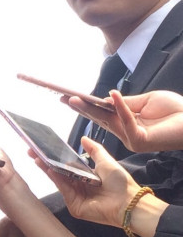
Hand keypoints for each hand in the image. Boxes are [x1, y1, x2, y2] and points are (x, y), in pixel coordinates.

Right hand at [36, 137, 137, 227]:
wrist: (129, 202)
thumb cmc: (122, 183)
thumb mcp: (106, 161)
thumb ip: (95, 150)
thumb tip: (83, 138)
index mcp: (87, 179)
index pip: (67, 167)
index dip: (56, 158)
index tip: (44, 149)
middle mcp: (80, 189)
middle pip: (60, 174)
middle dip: (46, 162)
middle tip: (33, 151)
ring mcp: (76, 198)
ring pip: (59, 181)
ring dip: (48, 168)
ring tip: (37, 157)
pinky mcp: (75, 207)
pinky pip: (64, 190)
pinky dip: (56, 179)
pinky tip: (49, 168)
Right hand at [67, 89, 182, 151]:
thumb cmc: (175, 110)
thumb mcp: (146, 101)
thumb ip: (126, 102)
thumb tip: (106, 99)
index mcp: (126, 122)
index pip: (102, 114)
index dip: (86, 106)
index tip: (70, 98)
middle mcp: (125, 133)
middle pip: (99, 119)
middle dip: (80, 108)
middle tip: (64, 100)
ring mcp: (131, 139)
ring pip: (107, 122)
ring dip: (91, 109)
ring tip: (76, 99)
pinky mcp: (139, 141)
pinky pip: (126, 122)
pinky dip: (120, 107)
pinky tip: (113, 95)